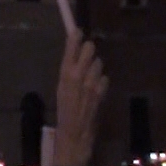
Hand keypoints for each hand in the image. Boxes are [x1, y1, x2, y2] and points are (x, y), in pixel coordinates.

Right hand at [52, 31, 107, 165]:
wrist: (74, 135)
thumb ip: (69, 73)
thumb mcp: (61, 90)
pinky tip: (95, 89)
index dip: (76, 36)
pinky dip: (101, 81)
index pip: (72, 47)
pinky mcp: (102, 92)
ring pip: (99, 63)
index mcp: (65, 74)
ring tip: (89, 77)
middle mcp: (79, 75)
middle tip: (86, 55)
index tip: (78, 31)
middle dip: (89, 50)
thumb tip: (77, 57)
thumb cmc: (63, 113)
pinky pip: (104, 78)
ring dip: (95, 67)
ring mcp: (92, 83)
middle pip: (90, 49)